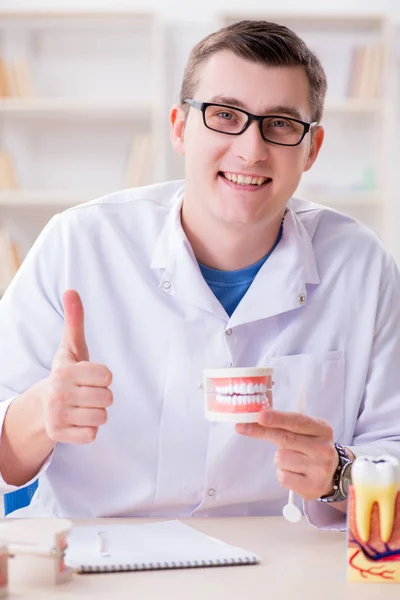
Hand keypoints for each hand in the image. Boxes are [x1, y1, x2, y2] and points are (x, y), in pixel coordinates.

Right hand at [44, 289, 112, 443]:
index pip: (107, 376)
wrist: (43, 405)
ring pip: (102, 417)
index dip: (103, 376)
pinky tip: (78, 420)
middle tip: (87, 392)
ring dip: (96, 412)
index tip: (91, 376)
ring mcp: (57, 416)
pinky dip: (89, 429)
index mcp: (64, 371)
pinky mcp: (59, 435)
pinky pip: (92, 435)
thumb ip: (74, 320)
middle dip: (102, 395)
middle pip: (107, 398)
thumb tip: (71, 290)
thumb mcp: (71, 347)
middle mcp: (58, 394)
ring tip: (83, 406)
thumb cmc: (67, 373)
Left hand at [236, 409, 338, 499]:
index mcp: (322, 429)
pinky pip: (283, 476)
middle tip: (243, 427)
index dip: (278, 418)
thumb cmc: (310, 447)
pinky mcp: (312, 487)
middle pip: (285, 438)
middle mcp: (324, 448)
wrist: (332, 474)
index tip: (260, 416)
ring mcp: (320, 469)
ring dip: (279, 458)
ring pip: (281, 458)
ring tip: (293, 460)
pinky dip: (283, 473)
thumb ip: (284, 424)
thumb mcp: (305, 431)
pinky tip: (295, 473)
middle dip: (261, 431)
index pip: (297, 421)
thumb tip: (255, 419)